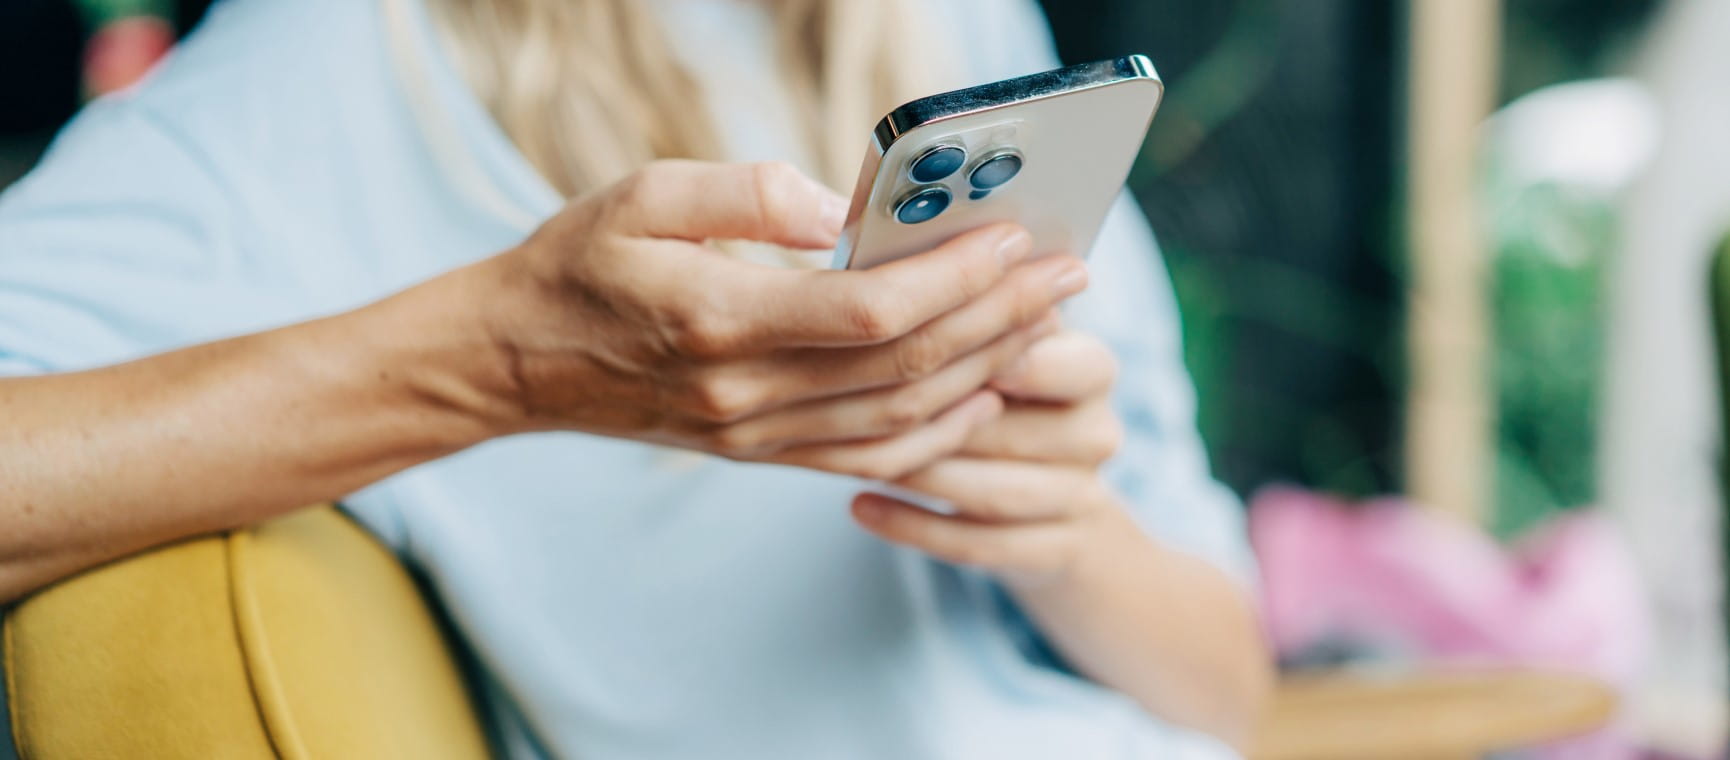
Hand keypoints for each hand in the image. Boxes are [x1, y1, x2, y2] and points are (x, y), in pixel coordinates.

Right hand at [463, 160, 1088, 479]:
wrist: (516, 361)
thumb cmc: (577, 263)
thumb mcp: (643, 195)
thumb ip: (748, 194)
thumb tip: (843, 209)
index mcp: (719, 320)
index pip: (869, 312)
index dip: (955, 278)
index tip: (1017, 237)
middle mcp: (746, 394)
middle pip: (905, 368)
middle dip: (1000, 317)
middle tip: (1069, 272)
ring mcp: (755, 437)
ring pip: (900, 420)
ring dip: (985, 371)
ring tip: (1045, 322)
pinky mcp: (758, 454)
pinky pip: (868, 457)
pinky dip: (937, 433)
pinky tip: (981, 396)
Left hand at [849, 328, 1129, 583]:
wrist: (1058, 508)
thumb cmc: (1007, 398)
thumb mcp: (1003, 346)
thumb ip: (977, 315)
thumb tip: (911, 272)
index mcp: (1092, 370)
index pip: (1080, 363)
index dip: (1025, 363)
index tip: (958, 352)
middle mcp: (1096, 434)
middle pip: (1021, 431)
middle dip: (944, 423)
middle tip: (867, 411)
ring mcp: (1079, 498)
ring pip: (998, 493)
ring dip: (924, 475)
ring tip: (856, 460)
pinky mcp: (1053, 552)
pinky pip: (982, 545)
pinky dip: (915, 526)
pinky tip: (859, 506)